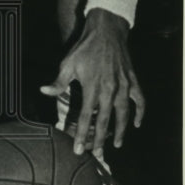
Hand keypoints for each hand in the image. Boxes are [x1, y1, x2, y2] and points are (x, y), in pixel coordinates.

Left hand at [40, 8, 144, 154]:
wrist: (106, 31)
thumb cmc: (85, 48)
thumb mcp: (67, 64)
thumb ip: (58, 81)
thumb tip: (43, 91)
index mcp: (93, 88)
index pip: (86, 118)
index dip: (82, 135)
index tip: (79, 150)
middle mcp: (110, 90)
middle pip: (105, 121)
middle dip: (100, 139)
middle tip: (96, 154)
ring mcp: (124, 86)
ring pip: (124, 114)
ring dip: (120, 131)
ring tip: (117, 145)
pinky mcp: (132, 81)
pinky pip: (140, 101)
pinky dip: (140, 113)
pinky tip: (137, 124)